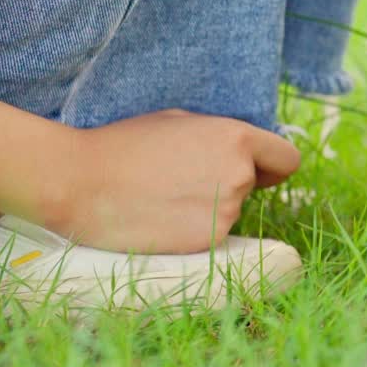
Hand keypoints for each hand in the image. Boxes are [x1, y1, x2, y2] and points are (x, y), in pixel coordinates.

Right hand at [53, 109, 300, 253]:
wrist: (79, 183)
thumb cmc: (124, 145)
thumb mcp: (179, 122)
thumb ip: (220, 137)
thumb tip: (244, 155)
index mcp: (236, 138)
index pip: (287, 159)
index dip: (272, 166)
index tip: (259, 173)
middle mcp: (239, 175)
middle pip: (252, 185)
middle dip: (227, 183)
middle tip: (181, 181)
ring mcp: (226, 212)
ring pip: (229, 211)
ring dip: (207, 208)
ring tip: (161, 197)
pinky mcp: (208, 243)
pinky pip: (210, 236)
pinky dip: (191, 231)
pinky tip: (159, 219)